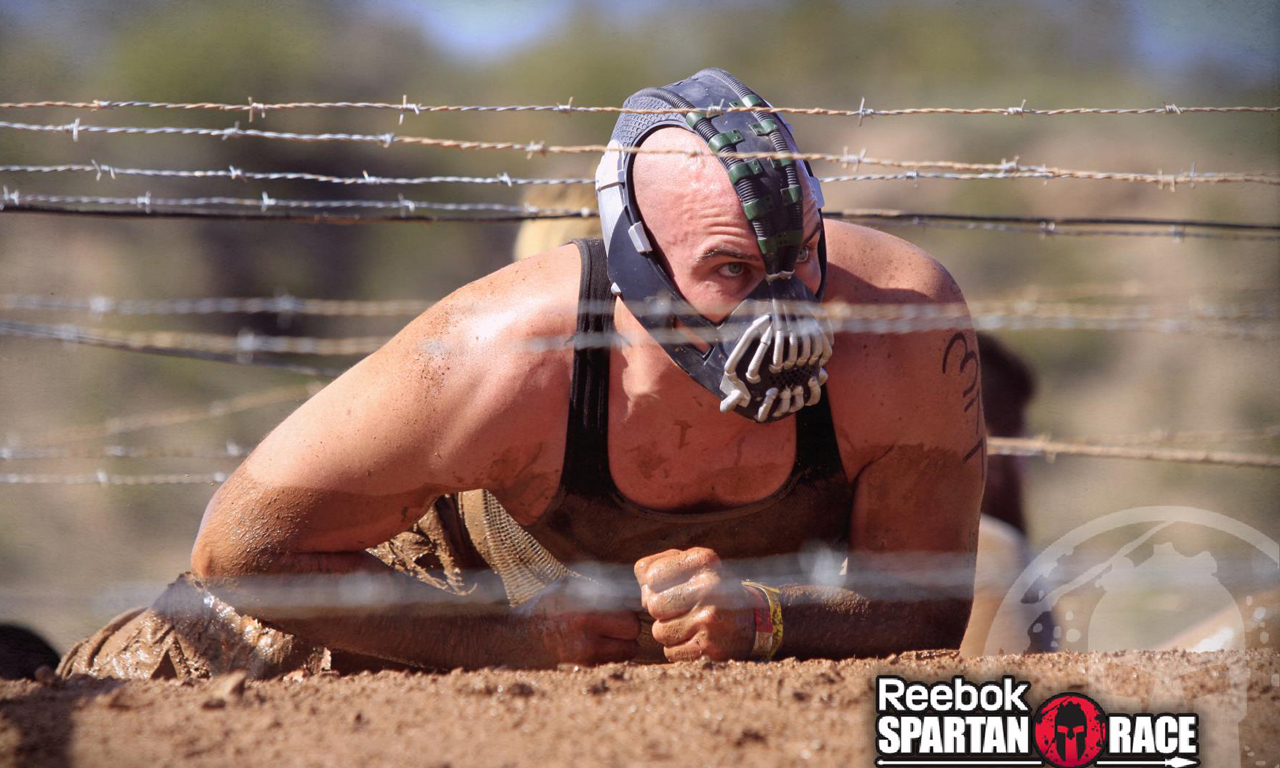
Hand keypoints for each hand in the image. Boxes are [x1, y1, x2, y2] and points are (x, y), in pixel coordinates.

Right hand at [516, 578, 639, 665]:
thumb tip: (625, 591)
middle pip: (632, 641)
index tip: (618, 611)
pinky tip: (591, 644)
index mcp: (586, 616)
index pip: (630, 621)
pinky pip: (610, 662)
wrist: (515, 639)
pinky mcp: (582, 670)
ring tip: (602, 634)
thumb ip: (597, 589)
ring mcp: (585, 659)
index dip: (627, 614)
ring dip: (620, 645)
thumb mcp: (567, 588)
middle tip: (614, 625)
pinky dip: (608, 654)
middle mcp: (588, 641)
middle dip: (628, 632)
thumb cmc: (543, 608)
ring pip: (625, 655)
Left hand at [633, 547, 754, 661]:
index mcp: (703, 560)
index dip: (653, 586)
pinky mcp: (709, 647)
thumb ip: (657, 566)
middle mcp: (709, 587)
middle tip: (680, 610)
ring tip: (690, 624)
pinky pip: (670, 652)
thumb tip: (640, 591)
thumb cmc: (712, 590)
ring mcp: (709, 619)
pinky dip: (679, 649)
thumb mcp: (693, 566)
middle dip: (661, 611)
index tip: (669, 589)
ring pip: (659, 632)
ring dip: (669, 632)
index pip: (650, 574)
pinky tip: (697, 639)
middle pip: (653, 605)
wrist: (756, 621)